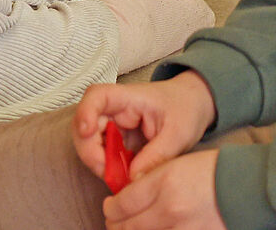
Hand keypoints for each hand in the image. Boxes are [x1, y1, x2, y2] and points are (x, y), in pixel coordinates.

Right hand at [72, 72, 216, 180]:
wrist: (191, 106)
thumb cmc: (185, 110)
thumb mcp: (178, 134)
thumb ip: (156, 156)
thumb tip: (133, 179)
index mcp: (126, 97)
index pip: (96, 97)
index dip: (85, 112)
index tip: (86, 132)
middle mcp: (111, 109)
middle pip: (84, 124)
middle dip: (90, 151)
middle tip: (108, 174)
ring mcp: (111, 124)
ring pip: (88, 141)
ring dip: (98, 162)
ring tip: (119, 179)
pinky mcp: (114, 138)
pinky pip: (102, 153)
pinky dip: (108, 167)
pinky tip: (123, 177)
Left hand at [102, 150, 224, 229]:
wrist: (249, 187)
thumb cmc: (212, 171)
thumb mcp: (173, 165)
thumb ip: (148, 180)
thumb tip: (125, 195)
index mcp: (163, 185)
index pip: (121, 204)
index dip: (110, 209)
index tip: (110, 207)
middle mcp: (171, 210)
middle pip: (127, 227)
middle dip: (116, 225)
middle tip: (114, 223)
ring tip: (128, 229)